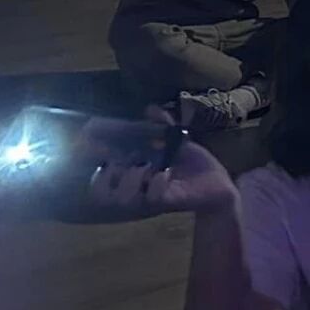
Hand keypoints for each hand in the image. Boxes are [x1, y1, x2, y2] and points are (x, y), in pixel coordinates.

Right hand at [84, 119, 236, 218]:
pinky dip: (157, 184)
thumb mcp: (175, 141)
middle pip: (99, 195)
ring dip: (130, 180)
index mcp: (131, 174)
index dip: (92, 161)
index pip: (98, 176)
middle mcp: (135, 189)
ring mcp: (150, 197)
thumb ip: (162, 125)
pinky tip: (165, 174)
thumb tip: (150, 108)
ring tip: (144, 167)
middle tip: (117, 162)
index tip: (96, 145)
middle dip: (102, 178)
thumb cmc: (191, 164)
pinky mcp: (168, 201)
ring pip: (122, 199)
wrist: (218, 183)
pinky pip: (154, 197)